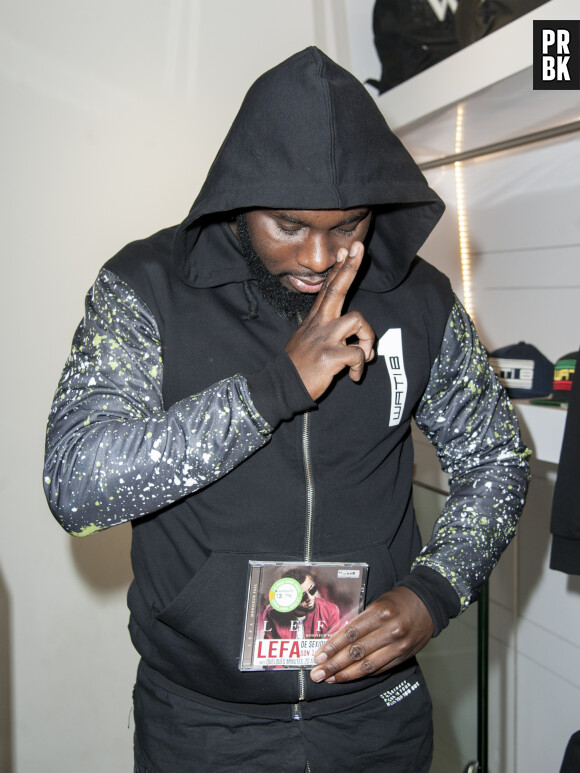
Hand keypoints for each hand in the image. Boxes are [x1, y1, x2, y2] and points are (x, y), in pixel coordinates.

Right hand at [284, 242, 374, 400]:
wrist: (282, 386)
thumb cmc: (299, 365)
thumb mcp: (308, 340)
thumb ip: (328, 332)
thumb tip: (353, 336)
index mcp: (315, 319)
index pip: (328, 288)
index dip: (338, 269)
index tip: (346, 250)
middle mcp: (320, 324)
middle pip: (337, 289)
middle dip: (350, 267)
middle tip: (359, 248)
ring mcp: (325, 338)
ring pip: (358, 320)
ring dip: (368, 339)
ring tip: (363, 355)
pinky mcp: (330, 356)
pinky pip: (358, 353)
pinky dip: (360, 366)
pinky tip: (353, 375)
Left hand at [309, 587, 433, 683]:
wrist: (429, 603)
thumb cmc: (398, 601)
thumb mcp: (378, 603)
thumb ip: (360, 620)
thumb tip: (336, 638)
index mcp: (380, 612)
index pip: (351, 633)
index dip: (333, 647)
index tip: (318, 656)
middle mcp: (390, 630)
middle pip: (356, 651)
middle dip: (334, 664)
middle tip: (317, 673)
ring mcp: (398, 646)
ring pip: (368, 665)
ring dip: (346, 674)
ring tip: (329, 679)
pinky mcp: (404, 656)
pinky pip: (380, 668)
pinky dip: (363, 674)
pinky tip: (349, 677)